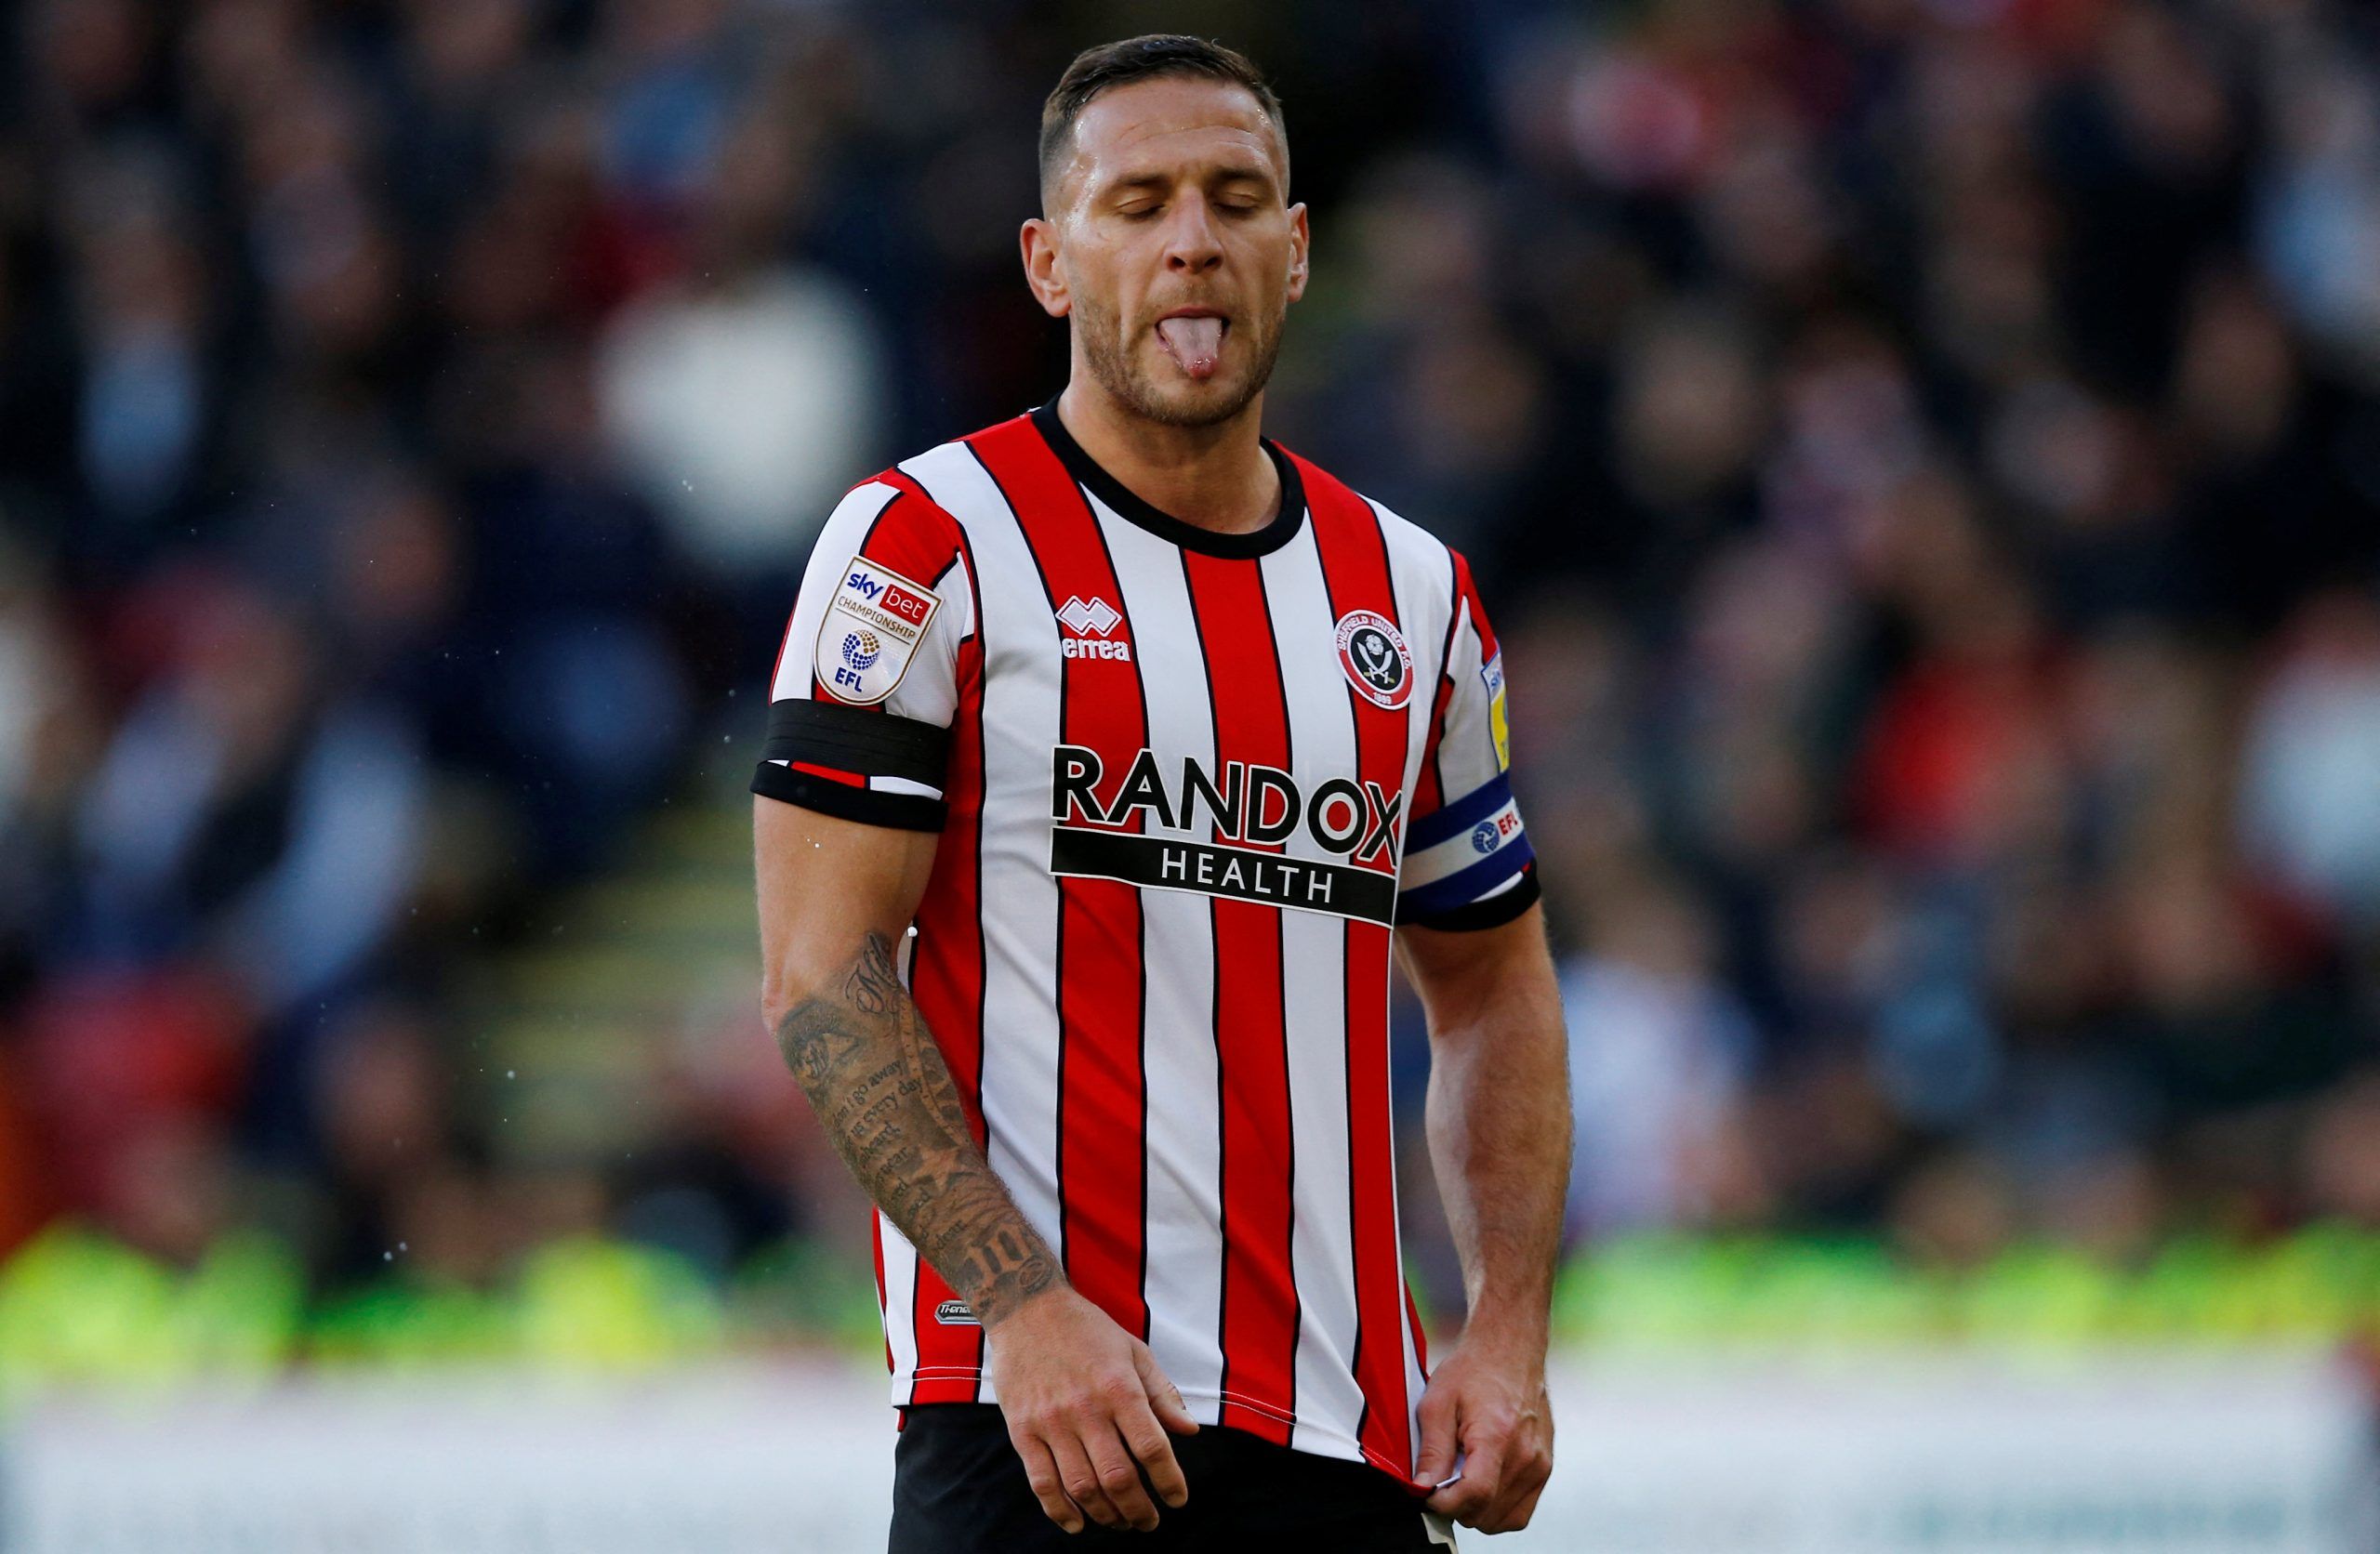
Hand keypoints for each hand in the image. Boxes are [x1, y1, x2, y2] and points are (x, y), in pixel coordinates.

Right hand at [986, 1286, 1199, 1532]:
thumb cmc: (1087, 1330)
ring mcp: (1051, 1422)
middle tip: (1148, 1522)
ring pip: (1082, 1487)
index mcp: (1119, 1388)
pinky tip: (1078, 1523)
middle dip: (1139, 1510)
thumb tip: (1190, 1431)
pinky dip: (1060, 1511)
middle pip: (1118, 1477)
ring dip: (1105, 1514)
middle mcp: (1086, 1409)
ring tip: (1119, 1522)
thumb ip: (1162, 1393)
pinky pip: (1042, 1483)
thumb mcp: (1134, 1351)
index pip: (1152, 1448)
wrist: (1026, 1309)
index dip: (1169, 1481)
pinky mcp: (1022, 1431)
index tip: (1178, 1499)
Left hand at [1411, 1332, 1553, 1532]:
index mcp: (1497, 1436)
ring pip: (1501, 1519)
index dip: (1444, 1503)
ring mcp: (1540, 1465)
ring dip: (1476, 1510)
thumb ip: (1432, 1451)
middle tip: (1443, 1478)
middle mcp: (1526, 1456)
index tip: (1428, 1493)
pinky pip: (1519, 1512)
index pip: (1474, 1495)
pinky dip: (1497, 1510)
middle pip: (1486, 1513)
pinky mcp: (1545, 1469)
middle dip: (1457, 1505)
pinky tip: (1482, 1484)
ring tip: (1463, 1477)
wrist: (1511, 1349)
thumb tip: (1423, 1489)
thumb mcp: (1438, 1403)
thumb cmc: (1473, 1370)